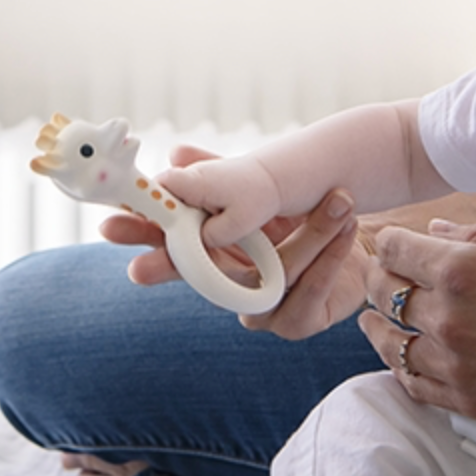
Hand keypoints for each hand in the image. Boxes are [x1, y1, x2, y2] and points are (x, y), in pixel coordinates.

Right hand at [100, 145, 368, 338]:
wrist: (364, 237)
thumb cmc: (310, 212)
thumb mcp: (265, 187)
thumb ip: (219, 174)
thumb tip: (175, 154)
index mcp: (220, 251)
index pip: (172, 246)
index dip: (143, 235)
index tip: (110, 223)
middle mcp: (234, 285)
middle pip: (201, 278)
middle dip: (174, 266)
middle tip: (140, 264)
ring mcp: (263, 309)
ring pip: (271, 277)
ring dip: (308, 236)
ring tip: (338, 200)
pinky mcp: (299, 322)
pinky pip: (307, 294)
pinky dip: (329, 258)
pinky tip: (345, 230)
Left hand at [359, 220, 475, 426]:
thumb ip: (475, 233)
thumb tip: (433, 229)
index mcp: (461, 270)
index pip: (395, 249)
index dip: (389, 241)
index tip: (391, 242)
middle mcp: (447, 316)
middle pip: (383, 293)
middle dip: (377, 278)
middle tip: (378, 275)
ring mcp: (453, 362)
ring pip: (390, 342)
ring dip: (377, 326)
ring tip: (371, 319)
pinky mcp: (464, 399)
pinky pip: (413, 382)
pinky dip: (401, 366)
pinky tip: (399, 356)